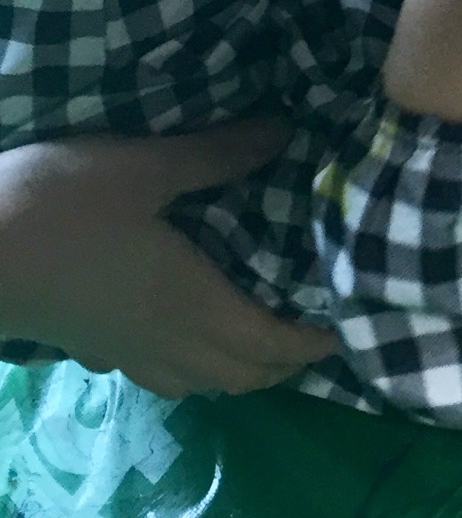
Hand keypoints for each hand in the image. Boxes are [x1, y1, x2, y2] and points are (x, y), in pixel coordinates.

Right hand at [0, 119, 339, 396]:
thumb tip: (287, 135)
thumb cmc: (60, 207)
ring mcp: (124, 352)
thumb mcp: (145, 166)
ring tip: (262, 340)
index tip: (345, 331)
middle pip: (241, 376)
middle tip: (314, 335)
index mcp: (193, 303)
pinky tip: (184, 340)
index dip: (311, 346)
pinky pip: (159, 375)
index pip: (269, 345)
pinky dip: (191, 369)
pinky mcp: (90, 347)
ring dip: (241, 372)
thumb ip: (218, 155)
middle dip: (285, 364)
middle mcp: (167, 340)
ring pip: (200, 383)